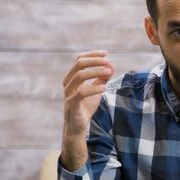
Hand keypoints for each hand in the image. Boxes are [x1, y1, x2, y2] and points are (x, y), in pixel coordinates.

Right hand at [61, 51, 113, 169]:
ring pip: (79, 75)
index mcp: (72, 77)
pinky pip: (81, 92)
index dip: (92, 55)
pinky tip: (104, 88)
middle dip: (95, 61)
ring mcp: (68, 93)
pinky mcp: (72, 103)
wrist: (78, 125)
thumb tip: (112, 64)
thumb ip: (103, 77)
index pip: (79, 59)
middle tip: (108, 62)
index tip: (106, 53)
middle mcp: (68, 82)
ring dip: (96, 71)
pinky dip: (94, 88)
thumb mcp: (97, 89)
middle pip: (79, 64)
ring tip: (109, 72)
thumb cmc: (86, 105)